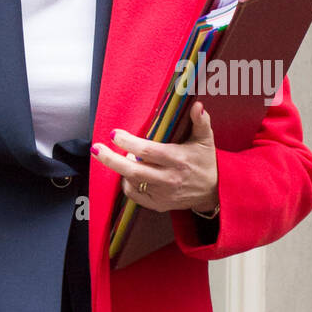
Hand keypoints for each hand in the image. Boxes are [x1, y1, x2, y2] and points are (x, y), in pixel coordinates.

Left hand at [90, 100, 218, 213]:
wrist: (215, 192)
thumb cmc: (206, 162)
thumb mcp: (206, 140)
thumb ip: (201, 122)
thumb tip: (197, 106)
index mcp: (177, 160)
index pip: (147, 151)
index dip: (128, 142)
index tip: (114, 134)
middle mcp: (168, 179)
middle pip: (133, 170)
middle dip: (111, 159)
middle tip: (96, 148)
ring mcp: (163, 194)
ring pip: (132, 183)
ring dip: (120, 169)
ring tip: (118, 157)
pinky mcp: (159, 205)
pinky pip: (135, 196)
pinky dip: (127, 184)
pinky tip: (127, 173)